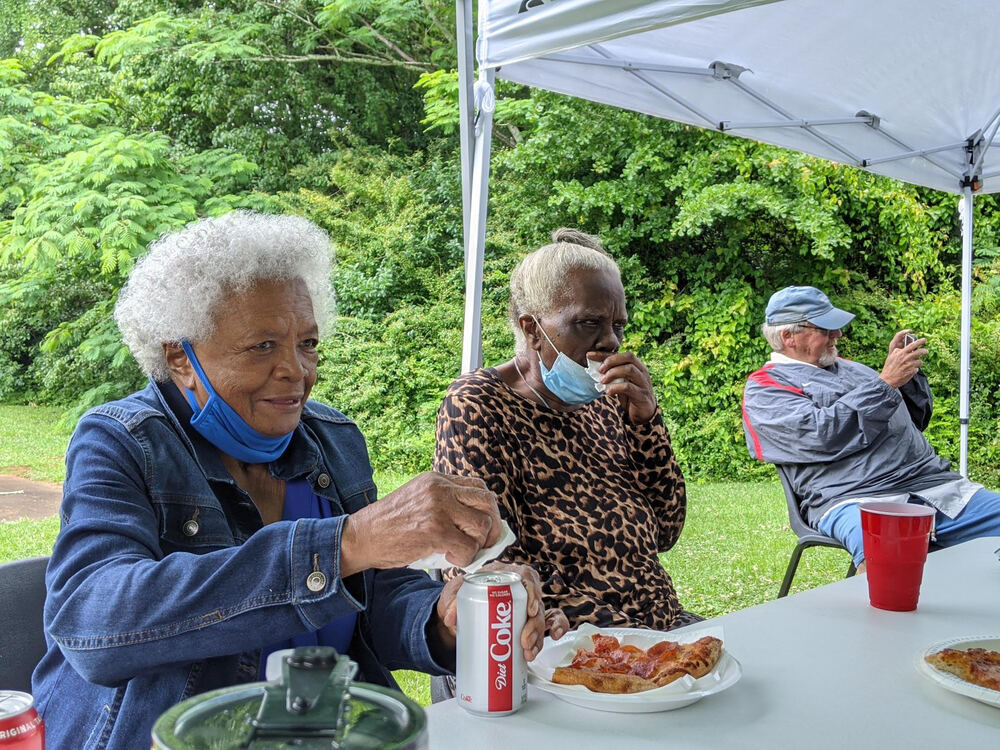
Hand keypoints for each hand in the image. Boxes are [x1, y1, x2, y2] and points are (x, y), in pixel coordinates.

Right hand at [340, 472, 500, 576]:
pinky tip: (451, 559)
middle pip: (487, 502)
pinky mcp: (436, 531)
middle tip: (484, 544)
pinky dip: (465, 559)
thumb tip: (476, 524)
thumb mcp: (418, 500)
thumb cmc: (388, 525)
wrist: (361, 536)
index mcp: (437, 479)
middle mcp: (441, 489)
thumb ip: (443, 503)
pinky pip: (468, 547)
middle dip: (493, 526)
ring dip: (477, 544)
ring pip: (482, 525)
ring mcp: (439, 508)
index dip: (488, 509)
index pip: (478, 487)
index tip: (485, 527)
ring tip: (461, 552)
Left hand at [434, 563, 566, 661]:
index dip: (532, 591)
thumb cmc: (460, 597)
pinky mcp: (525, 620)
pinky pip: (545, 625)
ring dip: (538, 637)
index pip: (525, 575)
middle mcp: (517, 589)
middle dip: (534, 625)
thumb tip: (451, 618)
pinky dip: (552, 633)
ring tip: (528, 653)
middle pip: (536, 602)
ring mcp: (523, 605)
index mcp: (503, 575)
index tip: (530, 610)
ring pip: (541, 618)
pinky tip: (541, 648)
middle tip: (524, 642)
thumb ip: (451, 603)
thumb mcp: (453, 595)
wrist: (458, 612)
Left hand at [589, 350, 657, 423]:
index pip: (621, 354)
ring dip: (613, 373)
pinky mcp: (642, 395)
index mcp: (637, 365)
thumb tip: (593, 367)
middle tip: (600, 370)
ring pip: (630, 369)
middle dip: (611, 361)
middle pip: (629, 357)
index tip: (589, 355)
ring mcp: (643, 382)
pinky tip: (608, 392)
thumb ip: (613, 373)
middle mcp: (642, 371)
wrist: (645, 412)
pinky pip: (628, 387)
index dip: (604, 354)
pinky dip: (616, 388)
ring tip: (602, 381)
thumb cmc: (630, 395)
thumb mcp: (621, 381)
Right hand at [879, 330, 927, 387]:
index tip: (924, 340)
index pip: (912, 345)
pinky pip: (917, 369)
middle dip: (925, 351)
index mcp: (901, 353)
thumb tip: (902, 349)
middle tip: (926, 351)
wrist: (888, 380)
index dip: (919, 341)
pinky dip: (914, 369)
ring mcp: (910, 365)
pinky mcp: (913, 371)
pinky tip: (909, 371)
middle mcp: (907, 358)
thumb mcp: (891, 357)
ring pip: (920, 361)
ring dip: (918, 363)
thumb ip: (897, 352)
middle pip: (920, 352)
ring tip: (915, 364)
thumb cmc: (889, 368)